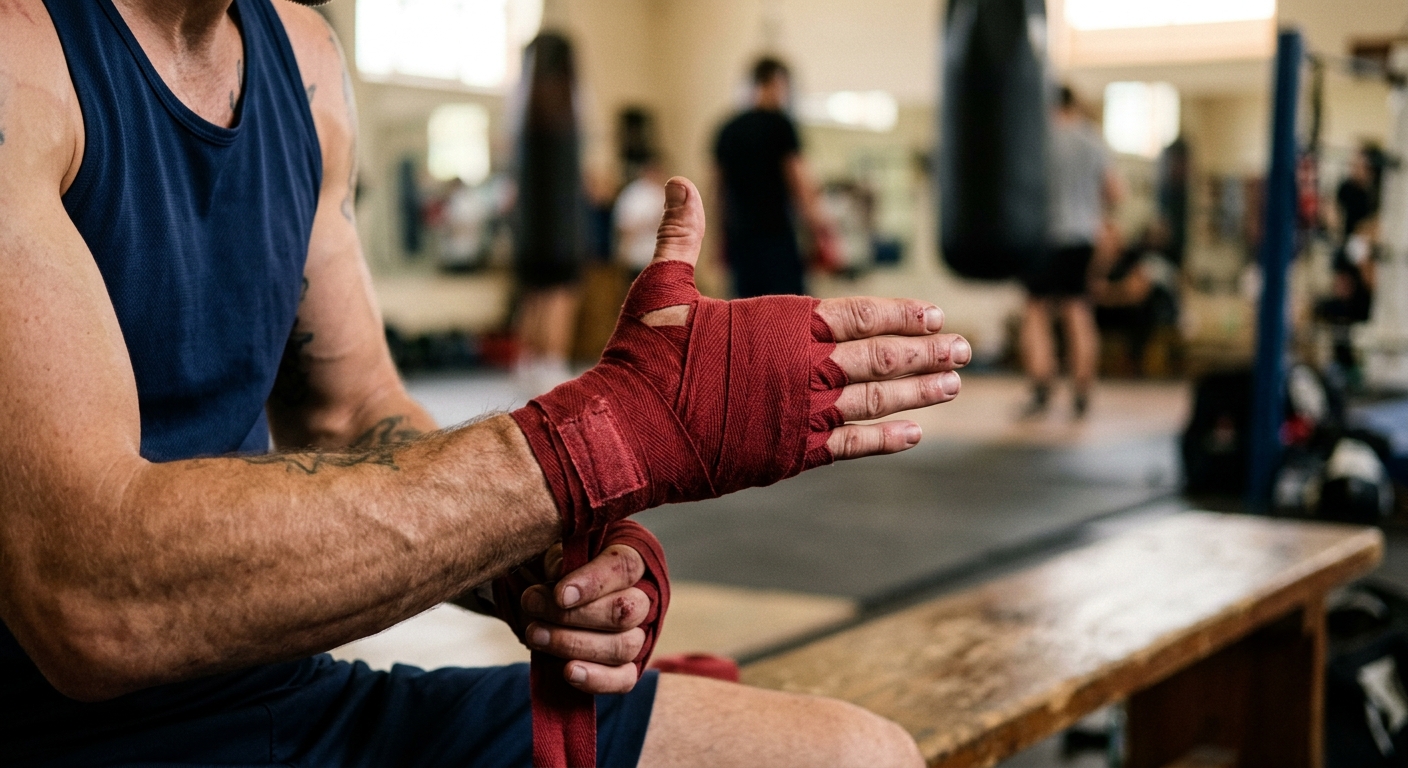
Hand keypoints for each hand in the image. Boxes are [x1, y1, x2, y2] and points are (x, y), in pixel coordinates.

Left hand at [520, 541, 650, 694]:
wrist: (554, 597)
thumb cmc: (559, 568)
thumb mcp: (555, 551)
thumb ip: (559, 557)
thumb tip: (561, 572)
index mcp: (632, 559)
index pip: (624, 567)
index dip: (593, 582)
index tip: (559, 595)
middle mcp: (644, 597)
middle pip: (624, 611)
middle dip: (574, 615)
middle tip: (532, 606)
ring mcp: (640, 634)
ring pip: (623, 646)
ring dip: (574, 644)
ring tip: (535, 635)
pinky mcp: (630, 666)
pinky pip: (625, 679)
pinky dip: (596, 679)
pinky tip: (568, 672)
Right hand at [650, 177, 969, 459]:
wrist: (627, 431)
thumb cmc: (642, 357)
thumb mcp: (660, 287)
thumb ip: (682, 235)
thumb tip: (680, 181)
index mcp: (780, 323)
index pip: (858, 313)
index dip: (900, 313)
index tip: (935, 313)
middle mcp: (801, 367)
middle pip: (880, 357)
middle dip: (926, 351)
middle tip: (966, 348)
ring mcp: (800, 414)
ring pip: (875, 401)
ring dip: (919, 391)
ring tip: (954, 384)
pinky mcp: (789, 454)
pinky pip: (851, 445)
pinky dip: (885, 438)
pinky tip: (915, 432)